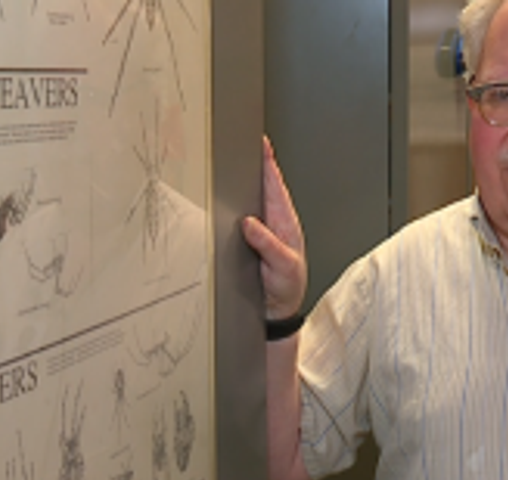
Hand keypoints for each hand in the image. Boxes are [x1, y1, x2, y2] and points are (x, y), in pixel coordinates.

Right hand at [242, 136, 306, 319]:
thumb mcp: (282, 267)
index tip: (262, 143)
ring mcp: (260, 229)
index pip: (275, 186)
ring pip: (249, 199)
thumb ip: (268, 245)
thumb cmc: (286, 288)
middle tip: (241, 140)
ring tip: (230, 159)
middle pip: (261, 186)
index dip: (268, 163)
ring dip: (240, 181)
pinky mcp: (248, 240)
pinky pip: (237, 215)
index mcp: (285, 223)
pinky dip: (231, 202)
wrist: (277, 311)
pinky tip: (222, 194)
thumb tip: (251, 223)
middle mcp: (273, 222)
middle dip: (253, 163)